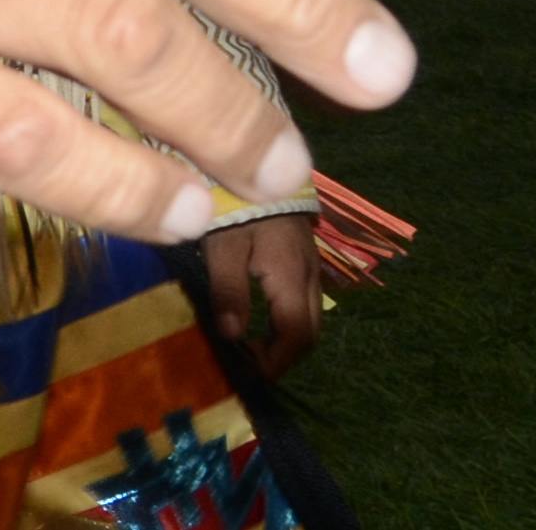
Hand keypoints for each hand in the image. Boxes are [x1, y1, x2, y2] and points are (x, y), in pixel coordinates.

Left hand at [202, 212, 322, 377]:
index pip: (297, 336)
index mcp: (293, 278)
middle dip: (284, 355)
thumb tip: (231, 337)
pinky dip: (288, 317)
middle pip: (311, 330)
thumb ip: (229, 291)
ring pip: (311, 314)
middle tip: (249, 366)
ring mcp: (311, 263)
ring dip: (287, 337)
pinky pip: (305, 297)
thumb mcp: (224, 246)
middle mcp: (311, 275)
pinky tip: (260, 315)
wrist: (259, 160)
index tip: (250, 375)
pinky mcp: (304, 253)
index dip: (276, 362)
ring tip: (251, 346)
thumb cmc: (237, 204)